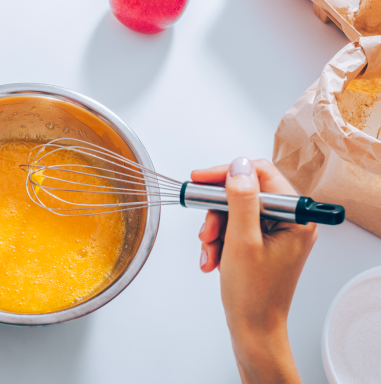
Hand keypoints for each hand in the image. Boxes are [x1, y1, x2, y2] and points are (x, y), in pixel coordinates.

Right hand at [192, 158, 316, 383]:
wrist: (253, 329)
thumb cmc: (254, 295)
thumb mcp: (242, 241)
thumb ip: (241, 200)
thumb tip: (238, 167)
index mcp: (296, 217)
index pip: (260, 175)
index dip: (227, 174)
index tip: (200, 179)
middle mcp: (289, 221)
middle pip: (244, 194)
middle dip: (218, 213)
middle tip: (206, 232)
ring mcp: (275, 232)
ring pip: (234, 212)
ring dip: (215, 231)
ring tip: (209, 254)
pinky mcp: (261, 242)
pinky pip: (233, 228)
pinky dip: (218, 242)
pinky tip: (212, 260)